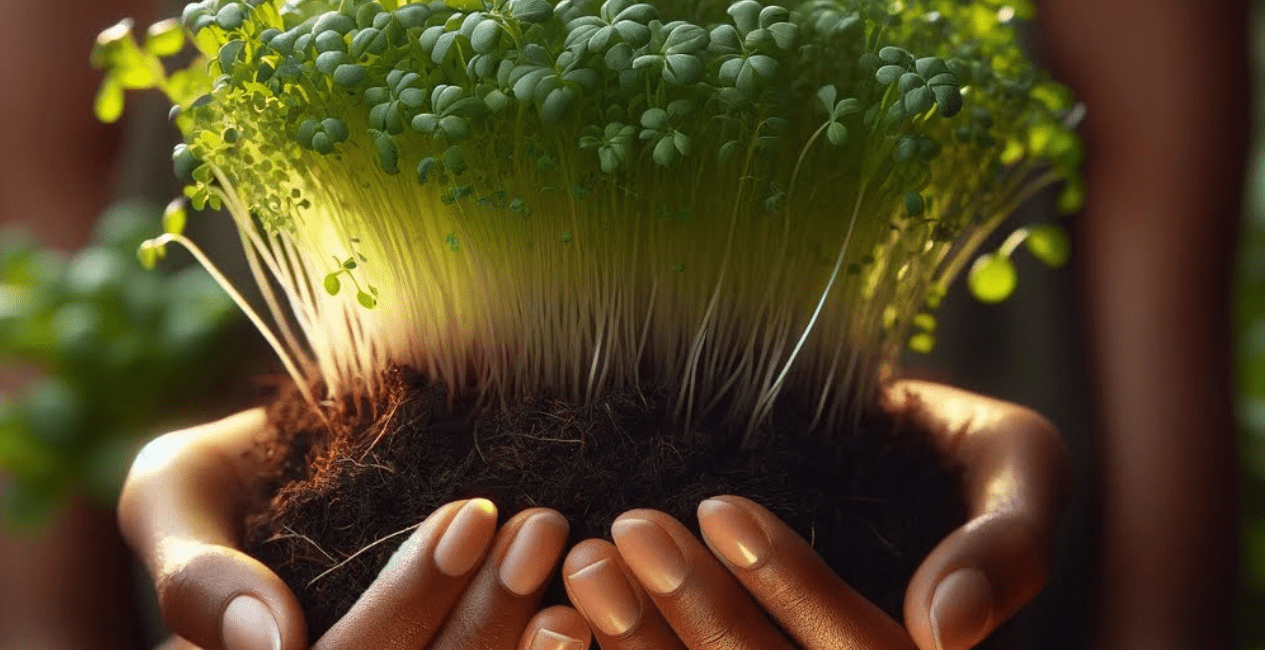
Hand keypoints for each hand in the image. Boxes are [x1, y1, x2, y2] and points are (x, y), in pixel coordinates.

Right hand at [118, 410, 592, 649]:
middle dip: (486, 612)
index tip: (469, 515)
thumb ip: (194, 573)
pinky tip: (586, 610)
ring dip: (526, 634)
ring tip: (572, 559)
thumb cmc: (221, 474)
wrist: (292, 459)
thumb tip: (272, 643)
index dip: (410, 602)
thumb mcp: (174, 494)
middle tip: (542, 525)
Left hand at [560, 380, 1066, 649]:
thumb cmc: (967, 448)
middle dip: (696, 610)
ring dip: (638, 639)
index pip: (856, 649)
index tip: (724, 507)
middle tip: (625, 531)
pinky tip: (557, 618)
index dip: (790, 587)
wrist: (881, 432)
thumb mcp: (1018, 469)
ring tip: (585, 563)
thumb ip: (1007, 545)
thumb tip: (949, 632)